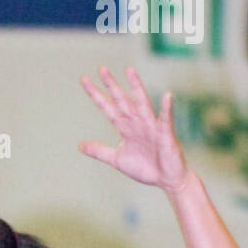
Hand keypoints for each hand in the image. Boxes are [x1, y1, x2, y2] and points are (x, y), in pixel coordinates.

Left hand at [79, 65, 188, 192]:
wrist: (166, 179)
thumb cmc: (145, 167)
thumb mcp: (117, 159)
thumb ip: (99, 151)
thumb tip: (80, 146)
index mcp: (125, 128)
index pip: (108, 108)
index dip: (96, 95)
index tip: (84, 80)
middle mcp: (137, 122)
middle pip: (122, 101)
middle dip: (112, 86)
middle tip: (101, 68)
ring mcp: (151, 127)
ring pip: (142, 103)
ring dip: (136, 88)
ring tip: (129, 71)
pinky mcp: (165, 134)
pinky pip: (165, 120)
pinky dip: (166, 109)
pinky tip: (167, 96)